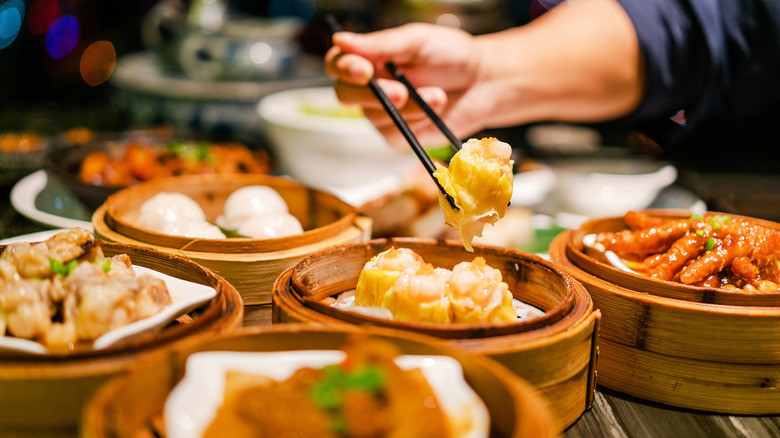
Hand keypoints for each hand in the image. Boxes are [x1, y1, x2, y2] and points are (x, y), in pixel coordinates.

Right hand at [325, 23, 486, 147]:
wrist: (483, 82)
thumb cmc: (452, 55)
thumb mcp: (418, 41)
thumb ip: (382, 43)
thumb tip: (339, 40)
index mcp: (370, 58)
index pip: (337, 64)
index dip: (344, 68)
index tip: (363, 70)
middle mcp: (370, 86)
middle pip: (343, 94)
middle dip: (372, 94)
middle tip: (403, 92)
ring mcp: (382, 113)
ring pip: (374, 116)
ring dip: (408, 107)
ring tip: (437, 94)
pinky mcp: (398, 135)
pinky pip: (393, 133)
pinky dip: (416, 122)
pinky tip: (435, 109)